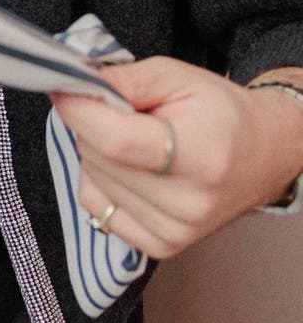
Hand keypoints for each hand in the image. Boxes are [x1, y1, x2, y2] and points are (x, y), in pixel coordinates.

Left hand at [50, 57, 302, 259]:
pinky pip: (95, 206)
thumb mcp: (177, 75)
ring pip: (92, 179)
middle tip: (119, 109)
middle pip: (99, 157)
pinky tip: (127, 166)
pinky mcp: (160, 247)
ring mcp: (175, 232)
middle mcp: (188, 205)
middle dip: (91, 123)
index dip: (79, 111)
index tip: (62, 87)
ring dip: (95, 150)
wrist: (261, 155)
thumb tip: (73, 85)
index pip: (116, 142)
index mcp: (201, 157)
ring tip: (133, 138)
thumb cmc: (219, 111)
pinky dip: (98, 179)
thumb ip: (124, 79)